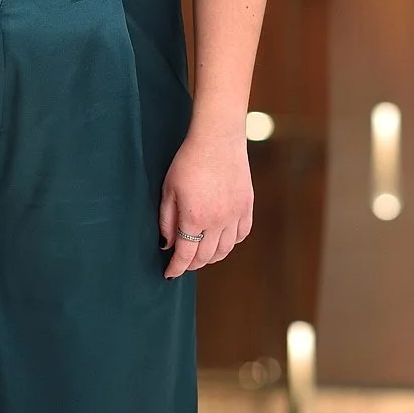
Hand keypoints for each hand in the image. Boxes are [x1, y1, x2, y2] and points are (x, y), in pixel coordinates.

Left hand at [158, 130, 252, 278]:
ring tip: (201, 255)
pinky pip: (241, 234)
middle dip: (192, 264)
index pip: (185, 255)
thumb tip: (168, 244)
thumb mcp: (169, 189)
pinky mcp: (247, 206)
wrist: (217, 138)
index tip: (169, 274)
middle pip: (205, 256)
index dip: (176, 268)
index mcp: (194, 218)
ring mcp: (235, 215)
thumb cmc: (188, 161)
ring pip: (225, 250)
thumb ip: (167, 220)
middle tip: (183, 263)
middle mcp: (217, 222)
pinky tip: (222, 240)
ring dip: (212, 257)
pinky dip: (231, 242)